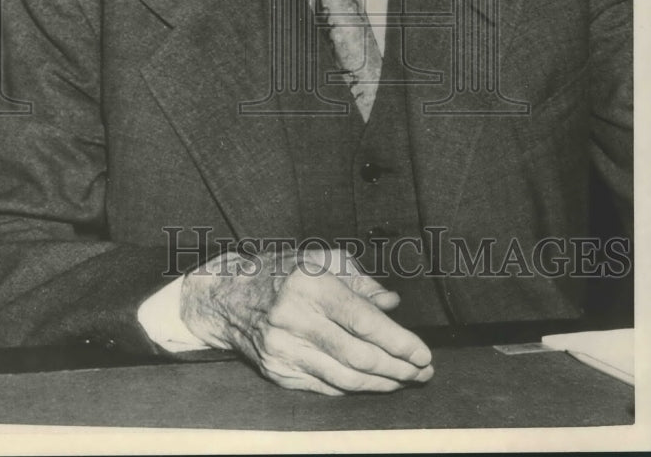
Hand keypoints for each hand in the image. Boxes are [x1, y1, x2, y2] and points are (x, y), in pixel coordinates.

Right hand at [180, 245, 432, 394]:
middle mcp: (294, 317)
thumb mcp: (321, 260)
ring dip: (380, 384)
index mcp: (309, 283)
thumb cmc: (281, 272)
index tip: (423, 353)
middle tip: (423, 372)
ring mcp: (283, 348)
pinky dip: (353, 388)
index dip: (398, 341)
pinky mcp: (277, 371)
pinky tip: (371, 383)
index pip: (362, 320)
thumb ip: (360, 280)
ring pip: (344, 378)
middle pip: (357, 355)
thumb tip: (392, 303)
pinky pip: (325, 387)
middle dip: (398, 368)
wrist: (227, 297)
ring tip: (404, 381)